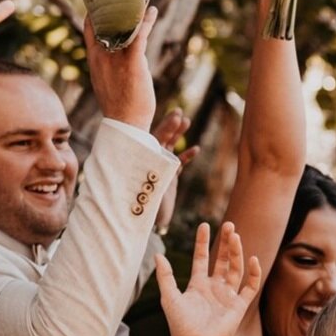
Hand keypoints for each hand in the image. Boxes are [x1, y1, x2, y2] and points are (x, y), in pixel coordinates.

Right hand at [84, 6, 159, 130]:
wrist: (125, 125)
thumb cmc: (120, 106)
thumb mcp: (109, 81)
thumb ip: (114, 63)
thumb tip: (129, 52)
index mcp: (94, 58)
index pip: (90, 27)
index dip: (95, 10)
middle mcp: (102, 55)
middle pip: (105, 20)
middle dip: (114, 3)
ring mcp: (116, 59)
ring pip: (124, 25)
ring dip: (133, 9)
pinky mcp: (133, 63)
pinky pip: (140, 35)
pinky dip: (147, 21)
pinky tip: (153, 11)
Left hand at [150, 110, 198, 232]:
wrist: (147, 222)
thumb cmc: (139, 208)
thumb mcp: (141, 192)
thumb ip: (145, 181)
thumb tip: (142, 170)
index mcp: (143, 160)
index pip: (153, 139)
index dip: (164, 128)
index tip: (175, 117)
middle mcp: (150, 160)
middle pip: (161, 138)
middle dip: (171, 125)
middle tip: (179, 113)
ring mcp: (160, 166)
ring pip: (171, 146)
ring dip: (178, 134)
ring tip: (187, 121)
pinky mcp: (169, 175)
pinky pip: (179, 162)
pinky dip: (187, 156)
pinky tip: (196, 149)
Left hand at [157, 221, 263, 335]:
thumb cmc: (180, 325)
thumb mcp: (169, 297)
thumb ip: (165, 276)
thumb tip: (158, 255)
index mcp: (198, 284)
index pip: (202, 258)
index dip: (203, 242)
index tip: (204, 225)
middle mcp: (214, 287)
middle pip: (223, 260)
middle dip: (226, 242)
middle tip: (229, 224)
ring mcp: (228, 296)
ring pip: (236, 269)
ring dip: (237, 253)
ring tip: (235, 236)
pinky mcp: (239, 306)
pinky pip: (250, 287)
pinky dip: (254, 274)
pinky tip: (253, 259)